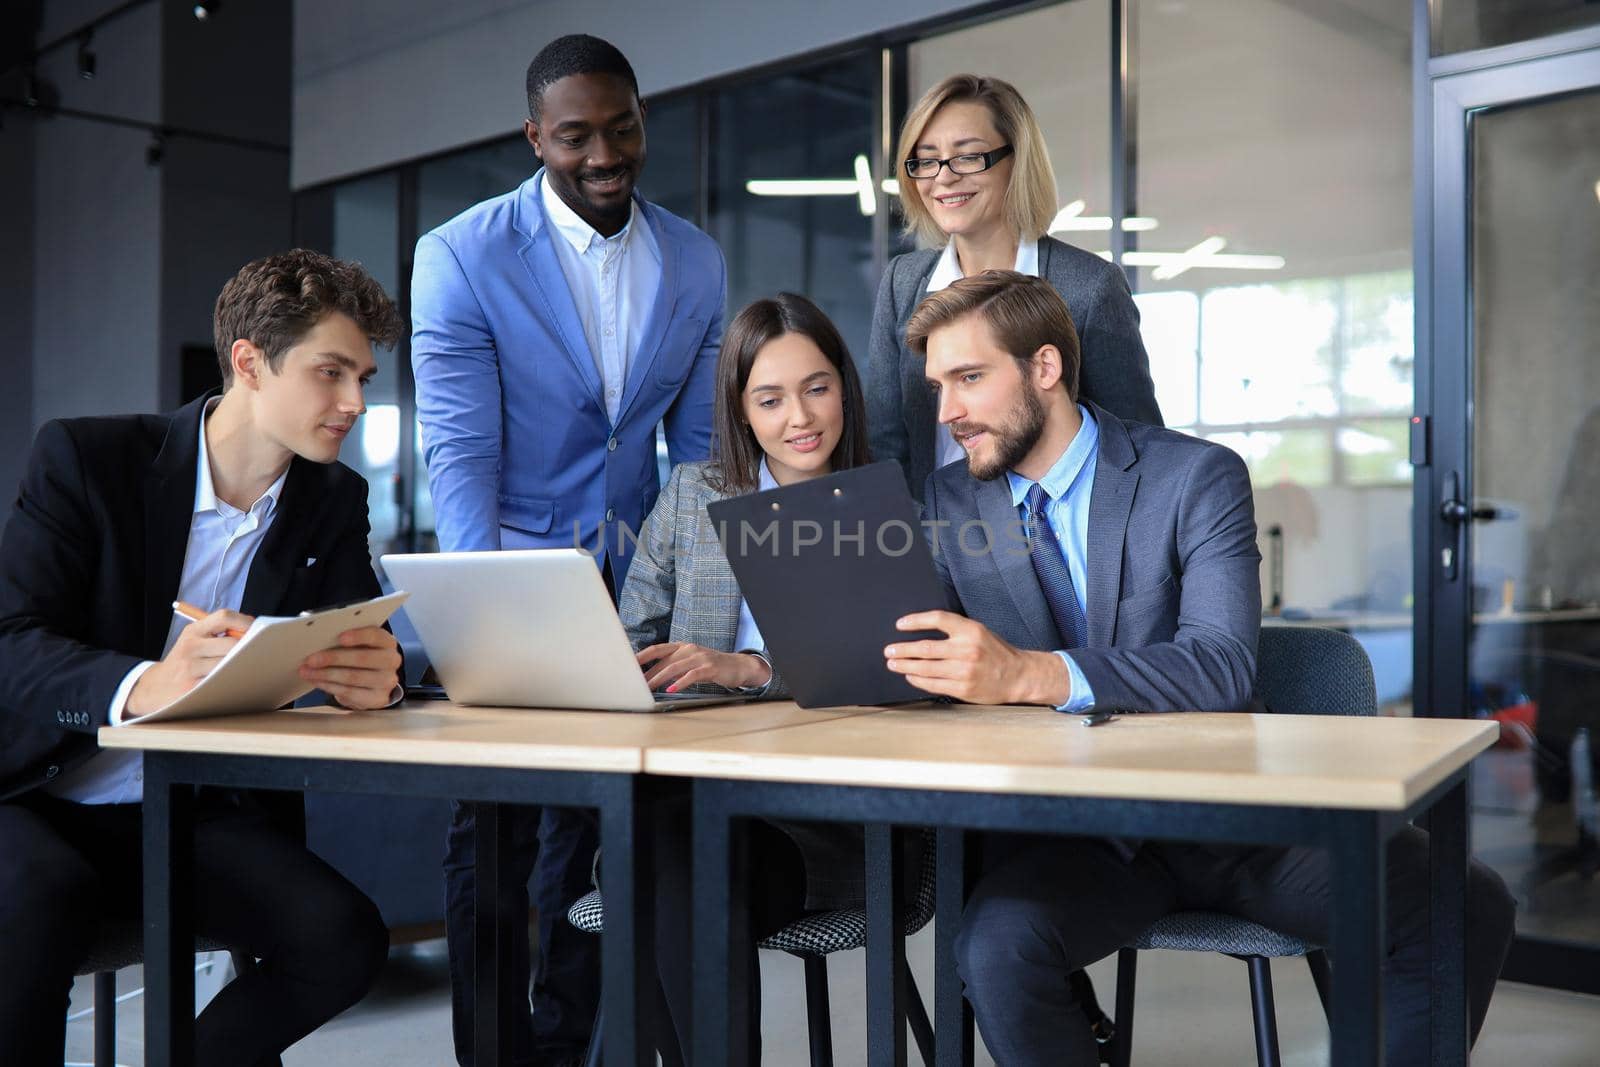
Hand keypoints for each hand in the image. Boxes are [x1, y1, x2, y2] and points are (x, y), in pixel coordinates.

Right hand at [125, 609, 253, 715]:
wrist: (155, 687)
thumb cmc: (185, 662)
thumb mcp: (193, 640)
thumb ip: (218, 633)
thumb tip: (253, 630)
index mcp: (193, 631)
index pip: (223, 617)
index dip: (244, 620)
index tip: (257, 628)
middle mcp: (190, 647)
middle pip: (231, 643)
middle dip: (249, 647)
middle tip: (261, 652)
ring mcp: (190, 668)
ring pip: (229, 664)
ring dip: (244, 665)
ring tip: (251, 667)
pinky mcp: (192, 688)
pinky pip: (222, 681)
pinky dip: (234, 680)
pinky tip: (239, 680)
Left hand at [299, 625, 401, 709]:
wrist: (375, 681)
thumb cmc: (362, 656)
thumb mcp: (360, 644)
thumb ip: (347, 640)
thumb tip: (319, 638)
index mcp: (387, 642)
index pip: (375, 636)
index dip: (358, 636)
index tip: (340, 637)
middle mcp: (391, 661)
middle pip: (362, 658)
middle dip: (333, 658)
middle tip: (311, 659)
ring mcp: (387, 681)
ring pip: (353, 677)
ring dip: (325, 675)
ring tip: (307, 672)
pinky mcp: (378, 698)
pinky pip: (351, 692)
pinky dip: (330, 687)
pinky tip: (318, 682)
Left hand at [636, 643, 769, 692]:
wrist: (738, 666)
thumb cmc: (710, 666)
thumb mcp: (690, 663)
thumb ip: (673, 667)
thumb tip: (650, 677)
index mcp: (681, 647)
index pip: (657, 649)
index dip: (641, 656)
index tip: (627, 664)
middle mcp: (689, 649)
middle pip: (663, 660)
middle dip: (648, 673)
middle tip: (635, 684)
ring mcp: (699, 657)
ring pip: (675, 667)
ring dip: (659, 678)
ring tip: (648, 688)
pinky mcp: (709, 667)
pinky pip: (691, 675)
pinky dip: (680, 682)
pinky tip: (671, 689)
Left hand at [884, 610, 1070, 705]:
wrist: (1018, 676)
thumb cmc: (995, 652)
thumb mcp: (979, 632)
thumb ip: (955, 631)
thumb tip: (920, 631)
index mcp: (971, 630)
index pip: (937, 619)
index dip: (915, 621)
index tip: (899, 625)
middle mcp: (967, 649)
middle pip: (925, 647)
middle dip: (902, 649)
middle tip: (889, 650)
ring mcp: (964, 670)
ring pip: (925, 668)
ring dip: (905, 665)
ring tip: (893, 663)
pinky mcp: (963, 688)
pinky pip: (933, 684)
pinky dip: (917, 680)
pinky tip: (910, 676)